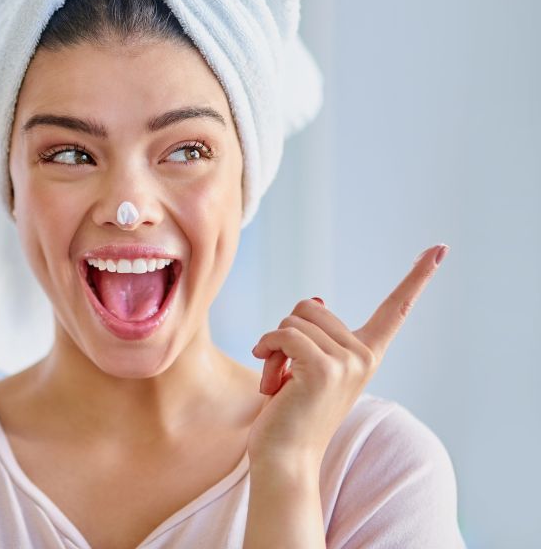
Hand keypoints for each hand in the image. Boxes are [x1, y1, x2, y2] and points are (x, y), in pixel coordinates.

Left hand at [246, 244, 448, 470]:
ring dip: (273, 346)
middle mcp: (365, 356)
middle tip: (285, 371)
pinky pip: (283, 334)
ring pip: (293, 320)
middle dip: (286, 334)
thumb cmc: (290, 411)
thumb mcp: (307, 365)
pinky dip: (266, 349)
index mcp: (367, 354)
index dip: (416, 277)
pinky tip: (268, 378)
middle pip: (309, 307)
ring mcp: (349, 363)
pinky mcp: (325, 369)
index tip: (438, 249)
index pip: (395, 310)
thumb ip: (316, 335)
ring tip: (279, 380)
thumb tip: (317, 300)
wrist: (284, 457)